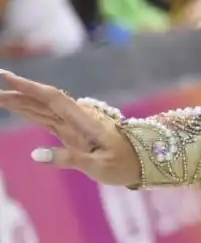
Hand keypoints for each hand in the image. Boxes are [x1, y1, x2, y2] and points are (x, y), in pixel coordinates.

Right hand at [0, 72, 138, 184]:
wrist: (144, 160)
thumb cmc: (124, 163)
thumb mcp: (99, 166)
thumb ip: (68, 158)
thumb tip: (35, 154)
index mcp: (84, 120)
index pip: (52, 99)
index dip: (29, 88)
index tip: (7, 77)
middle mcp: (77, 118)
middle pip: (43, 102)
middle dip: (18, 94)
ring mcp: (74, 124)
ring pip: (42, 109)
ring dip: (21, 102)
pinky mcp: (73, 132)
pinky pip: (48, 119)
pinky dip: (31, 113)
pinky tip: (18, 107)